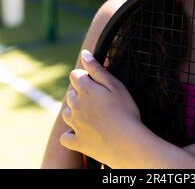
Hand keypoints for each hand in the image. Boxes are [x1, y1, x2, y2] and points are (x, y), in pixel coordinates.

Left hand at [60, 49, 140, 166]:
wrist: (127, 143)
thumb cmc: (125, 111)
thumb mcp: (115, 85)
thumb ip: (96, 68)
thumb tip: (84, 54)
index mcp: (85, 90)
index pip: (75, 75)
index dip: (84, 76)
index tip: (95, 81)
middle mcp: (75, 106)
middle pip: (71, 94)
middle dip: (80, 93)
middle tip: (98, 99)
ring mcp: (75, 125)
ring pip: (67, 113)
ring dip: (74, 111)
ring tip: (91, 114)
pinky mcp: (77, 142)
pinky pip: (66, 137)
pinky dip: (70, 134)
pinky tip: (79, 132)